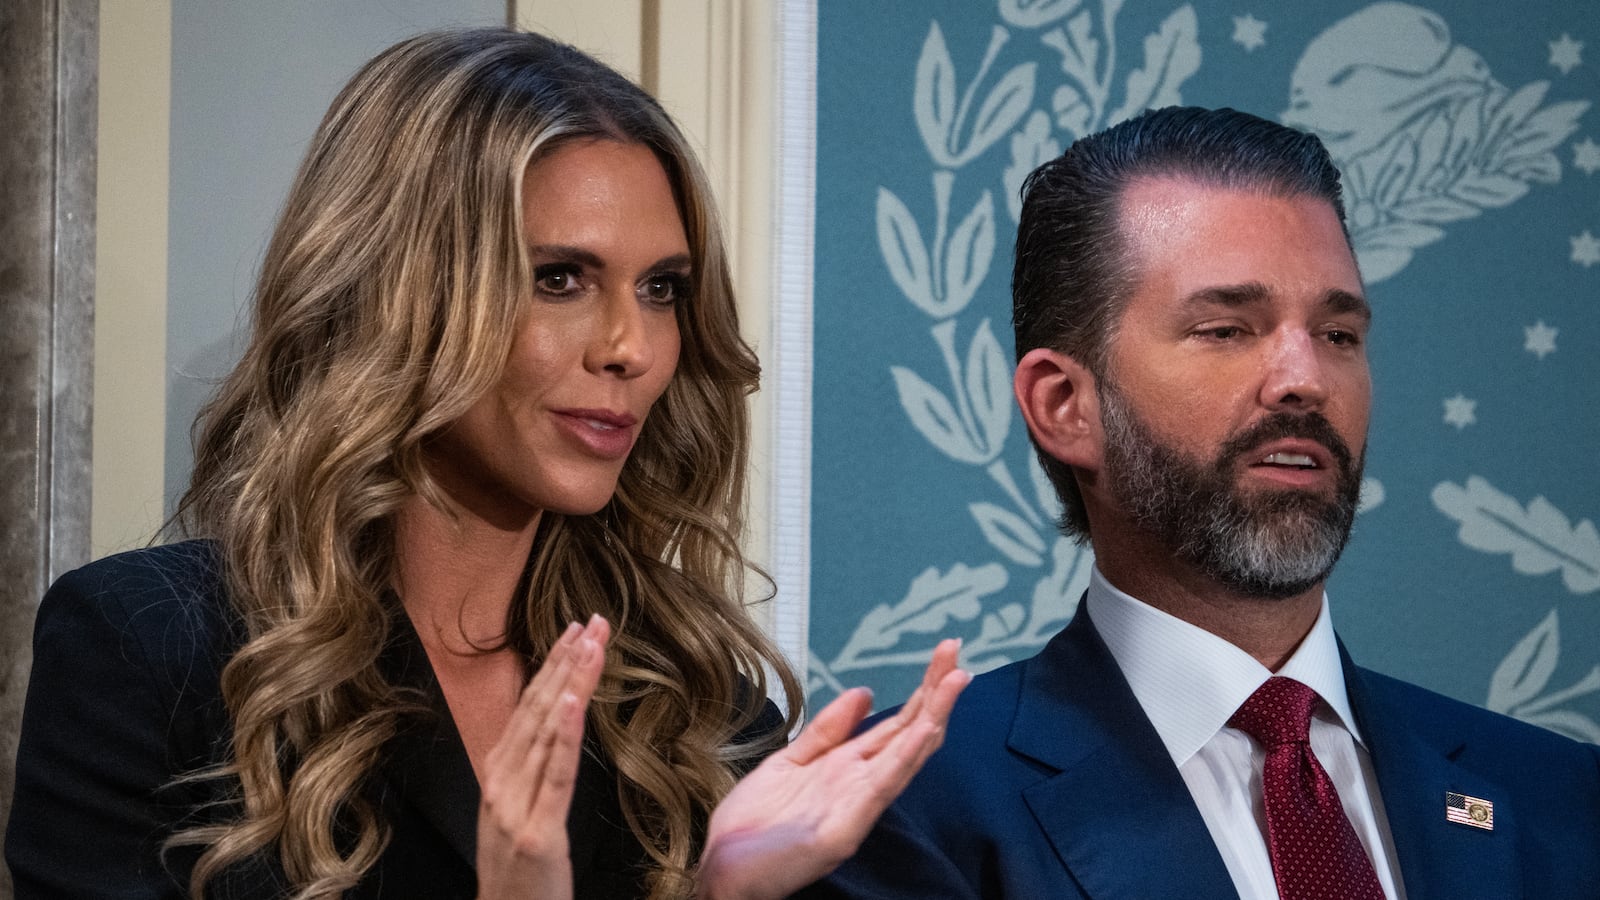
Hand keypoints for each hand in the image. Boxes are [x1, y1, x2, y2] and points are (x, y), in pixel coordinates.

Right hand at [474, 615, 610, 899]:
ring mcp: (515, 806)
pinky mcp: (538, 832)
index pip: (529, 706)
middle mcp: (502, 782)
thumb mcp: (517, 812)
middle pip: (537, 709)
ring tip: (590, 645)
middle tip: (593, 622)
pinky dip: (562, 734)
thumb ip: (531, 770)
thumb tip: (554, 726)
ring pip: (547, 731)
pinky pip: (554, 775)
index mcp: (499, 774)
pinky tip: (570, 701)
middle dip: (567, 661)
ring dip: (570, 683)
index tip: (577, 631)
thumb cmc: (518, 874)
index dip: (553, 666)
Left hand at [697, 639, 969, 899]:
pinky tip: (926, 729)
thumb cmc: (754, 826)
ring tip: (956, 680)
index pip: (895, 722)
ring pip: (906, 752)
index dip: (921, 688)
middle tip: (955, 650)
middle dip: (934, 689)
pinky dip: (907, 755)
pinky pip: (882, 785)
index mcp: (846, 766)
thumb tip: (864, 691)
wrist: (724, 872)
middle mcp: (860, 782)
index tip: (943, 653)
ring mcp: (858, 803)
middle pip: (908, 729)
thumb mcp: (788, 761)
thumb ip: (827, 729)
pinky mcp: (847, 825)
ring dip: (933, 715)